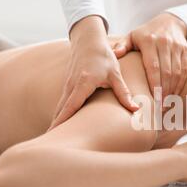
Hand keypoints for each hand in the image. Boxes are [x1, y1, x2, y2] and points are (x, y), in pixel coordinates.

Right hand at [49, 16, 138, 130]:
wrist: (89, 41)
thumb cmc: (103, 57)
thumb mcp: (115, 74)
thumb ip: (124, 93)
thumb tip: (136, 109)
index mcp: (83, 84)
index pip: (70, 107)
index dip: (63, 121)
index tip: (54, 134)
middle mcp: (71, 86)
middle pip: (61, 110)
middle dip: (55, 127)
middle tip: (50, 145)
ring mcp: (68, 86)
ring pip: (60, 107)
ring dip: (57, 122)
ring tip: (52, 139)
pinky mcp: (68, 86)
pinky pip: (62, 103)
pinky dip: (60, 114)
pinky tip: (60, 125)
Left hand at [111, 13, 186, 98]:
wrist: (170, 22)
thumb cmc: (146, 33)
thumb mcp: (132, 36)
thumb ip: (122, 46)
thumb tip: (114, 55)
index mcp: (149, 41)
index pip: (153, 66)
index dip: (154, 84)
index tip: (153, 99)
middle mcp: (164, 43)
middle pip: (166, 72)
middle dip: (163, 91)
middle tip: (159, 106)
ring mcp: (176, 47)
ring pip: (176, 72)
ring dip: (172, 89)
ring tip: (166, 103)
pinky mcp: (185, 50)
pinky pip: (184, 70)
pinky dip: (180, 83)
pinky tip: (174, 93)